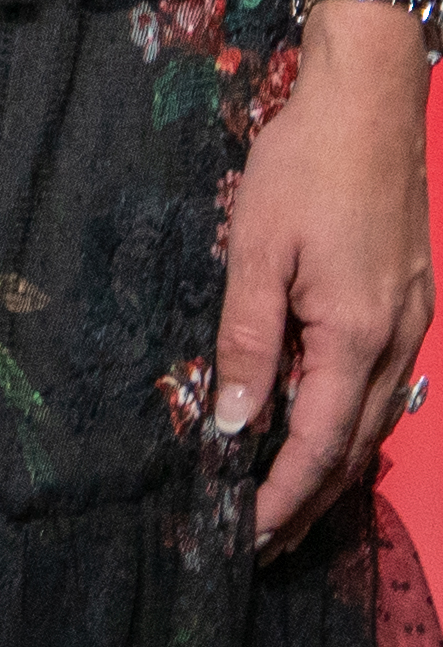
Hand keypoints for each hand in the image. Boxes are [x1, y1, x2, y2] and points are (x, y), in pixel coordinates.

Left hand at [223, 0, 430, 549]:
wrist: (369, 109)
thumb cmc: (304, 169)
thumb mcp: (256, 252)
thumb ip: (248, 340)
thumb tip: (237, 422)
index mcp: (355, 339)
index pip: (318, 445)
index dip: (284, 496)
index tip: (249, 536)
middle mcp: (395, 346)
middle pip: (352, 447)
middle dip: (308, 498)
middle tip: (261, 537)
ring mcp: (410, 328)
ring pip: (371, 421)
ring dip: (329, 465)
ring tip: (282, 497)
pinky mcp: (409, 307)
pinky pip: (380, 387)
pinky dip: (347, 421)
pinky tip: (317, 425)